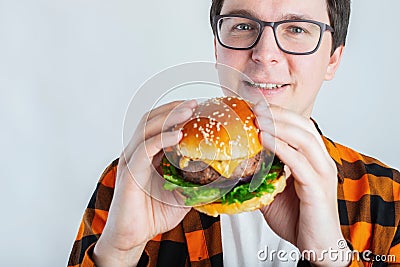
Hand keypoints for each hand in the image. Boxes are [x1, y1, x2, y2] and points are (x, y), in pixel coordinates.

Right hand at [93, 100, 196, 266]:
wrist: (133, 236)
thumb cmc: (153, 214)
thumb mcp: (182, 194)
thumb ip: (194, 181)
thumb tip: (218, 174)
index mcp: (148, 155)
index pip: (159, 125)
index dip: (176, 113)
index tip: (198, 108)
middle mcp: (137, 153)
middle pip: (152, 120)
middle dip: (174, 109)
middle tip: (196, 103)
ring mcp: (132, 161)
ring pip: (147, 129)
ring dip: (169, 117)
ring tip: (189, 110)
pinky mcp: (130, 173)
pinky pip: (145, 150)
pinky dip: (161, 139)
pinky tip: (178, 135)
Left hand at [254, 103, 349, 265]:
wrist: (315, 246)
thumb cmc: (298, 219)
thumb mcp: (273, 192)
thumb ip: (262, 176)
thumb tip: (238, 166)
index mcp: (313, 160)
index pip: (300, 127)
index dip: (280, 114)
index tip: (257, 107)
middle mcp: (321, 162)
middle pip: (303, 126)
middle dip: (279, 114)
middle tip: (255, 108)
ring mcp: (322, 173)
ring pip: (304, 139)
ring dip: (280, 126)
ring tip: (258, 119)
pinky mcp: (317, 188)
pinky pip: (298, 162)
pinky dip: (281, 148)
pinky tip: (264, 139)